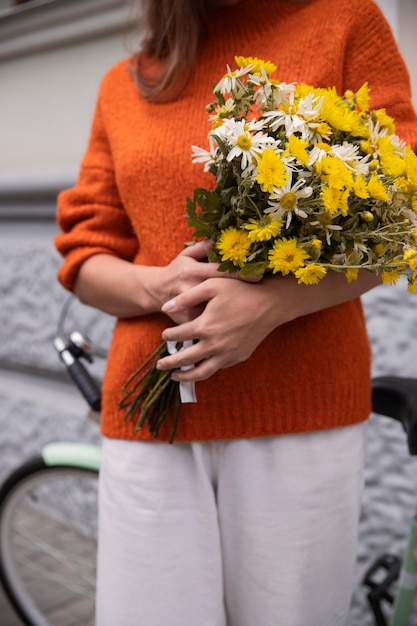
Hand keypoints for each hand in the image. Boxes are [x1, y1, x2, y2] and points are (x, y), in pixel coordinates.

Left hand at [156, 277, 284, 380]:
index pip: (178, 336)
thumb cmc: (240, 290)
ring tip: (175, 377)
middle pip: (185, 359)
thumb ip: (186, 297)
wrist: (271, 304)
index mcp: (204, 326)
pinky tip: (201, 366)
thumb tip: (165, 307)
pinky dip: (206, 370)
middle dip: (170, 363)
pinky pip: (218, 367)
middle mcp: (214, 345)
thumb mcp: (211, 286)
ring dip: (186, 376)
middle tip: (159, 365)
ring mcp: (227, 354)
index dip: (168, 336)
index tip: (164, 335)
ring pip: (201, 372)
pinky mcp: (239, 357)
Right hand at [157, 239, 258, 323]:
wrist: (156, 292)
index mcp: (191, 270)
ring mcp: (187, 306)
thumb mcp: (187, 255)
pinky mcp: (187, 320)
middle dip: (241, 293)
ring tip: (254, 310)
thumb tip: (221, 237)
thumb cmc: (177, 270)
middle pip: (219, 291)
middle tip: (263, 295)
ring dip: (234, 311)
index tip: (259, 276)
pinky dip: (223, 323)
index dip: (239, 273)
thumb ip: (204, 246)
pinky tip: (239, 323)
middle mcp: (189, 288)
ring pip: (214, 310)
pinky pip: (207, 323)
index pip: (219, 271)